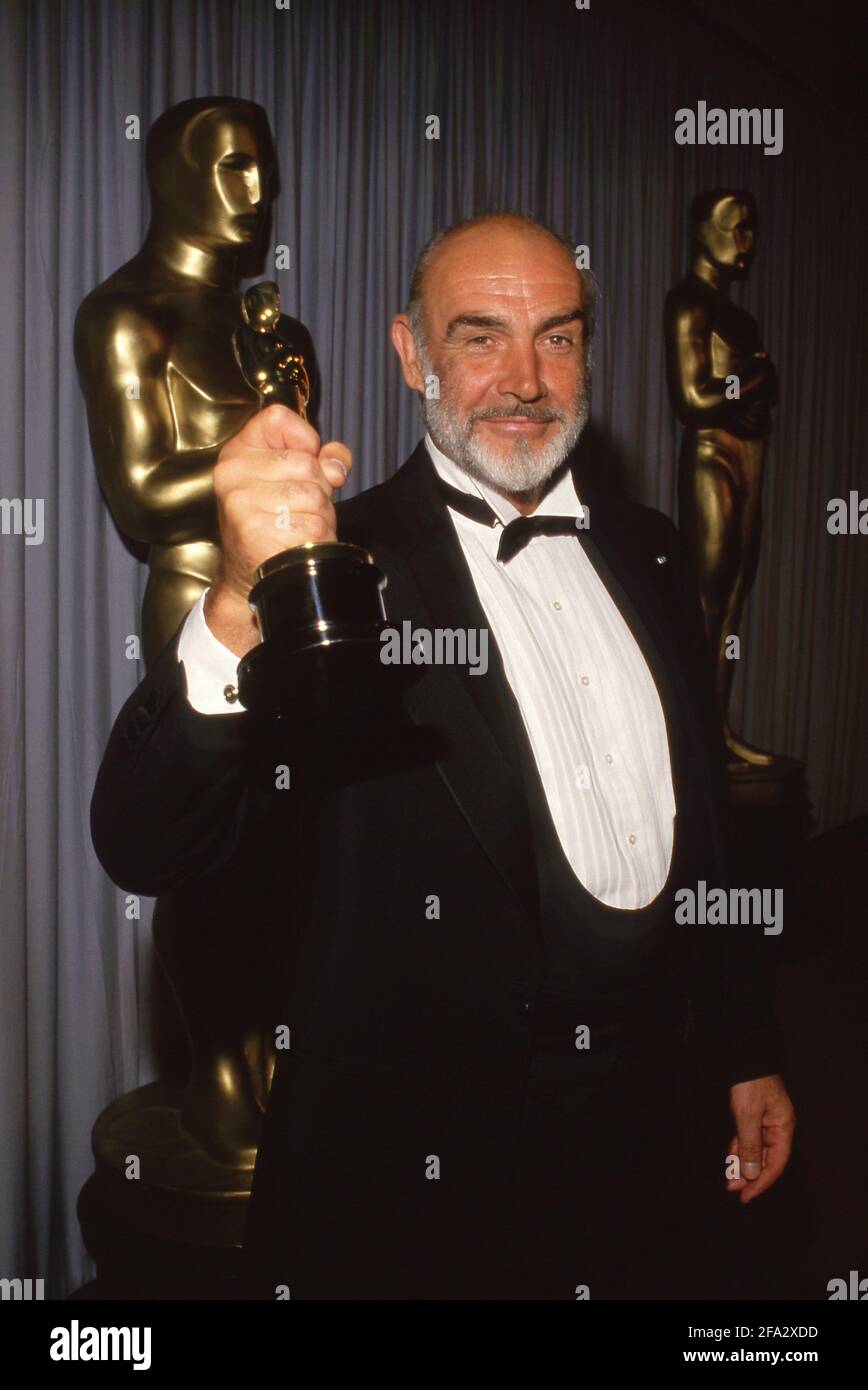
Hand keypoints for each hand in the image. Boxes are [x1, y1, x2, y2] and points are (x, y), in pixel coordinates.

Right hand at [204, 404, 352, 654]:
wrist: (249, 574)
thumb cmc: (273, 523)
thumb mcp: (293, 481)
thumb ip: (322, 460)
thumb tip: (337, 463)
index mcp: (237, 453)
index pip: (277, 418)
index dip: (304, 439)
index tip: (303, 462)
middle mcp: (232, 473)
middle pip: (307, 463)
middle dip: (318, 490)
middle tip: (298, 510)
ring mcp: (240, 501)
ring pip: (314, 495)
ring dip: (319, 517)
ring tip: (297, 528)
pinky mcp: (254, 529)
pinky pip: (312, 525)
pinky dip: (316, 539)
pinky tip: (297, 544)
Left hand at [726, 1074, 794, 1203]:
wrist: (744, 1054)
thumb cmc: (749, 1082)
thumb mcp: (747, 1114)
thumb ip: (750, 1145)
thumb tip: (752, 1175)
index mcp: (783, 1127)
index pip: (776, 1163)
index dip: (761, 1182)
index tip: (747, 1196)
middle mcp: (777, 1127)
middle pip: (766, 1159)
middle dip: (750, 1175)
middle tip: (733, 1188)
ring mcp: (765, 1122)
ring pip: (756, 1150)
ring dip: (743, 1164)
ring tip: (730, 1179)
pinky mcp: (753, 1116)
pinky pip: (748, 1139)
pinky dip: (739, 1149)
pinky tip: (731, 1159)